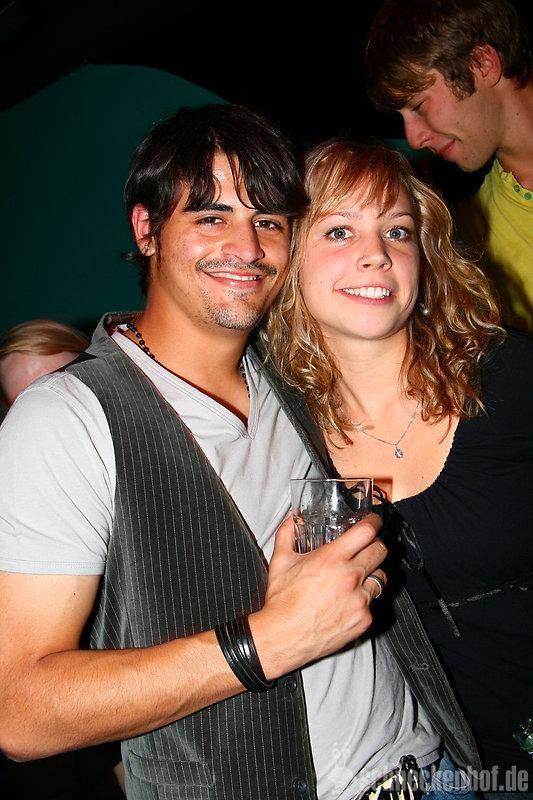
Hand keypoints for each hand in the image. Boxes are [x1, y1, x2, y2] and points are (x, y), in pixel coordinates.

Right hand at [249, 513, 386, 678]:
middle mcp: (349, 577)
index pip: (367, 532)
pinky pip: (372, 602)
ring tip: (357, 576)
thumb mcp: (281, 560)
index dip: (374, 522)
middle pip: (380, 550)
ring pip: (381, 577)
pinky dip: (363, 598)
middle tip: (367, 546)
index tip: (373, 522)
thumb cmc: (282, 601)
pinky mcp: (363, 619)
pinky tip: (349, 599)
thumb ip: (287, 533)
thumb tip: (292, 519)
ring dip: (371, 572)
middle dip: (375, 544)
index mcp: (332, 559)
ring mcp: (359, 600)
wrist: (283, 636)